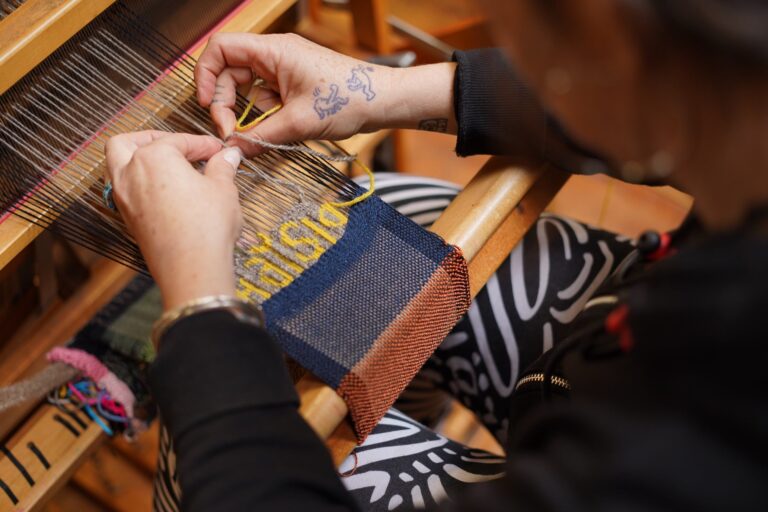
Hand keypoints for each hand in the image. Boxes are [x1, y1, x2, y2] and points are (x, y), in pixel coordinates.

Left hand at [105, 131, 242, 309]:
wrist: (192, 267)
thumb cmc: (206, 226)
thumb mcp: (223, 189)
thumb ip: (223, 167)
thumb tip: (229, 156)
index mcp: (154, 157)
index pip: (178, 140)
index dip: (202, 143)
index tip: (217, 150)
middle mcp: (131, 173)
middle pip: (127, 143)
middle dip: (150, 139)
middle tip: (177, 147)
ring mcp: (124, 198)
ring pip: (117, 166)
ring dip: (138, 160)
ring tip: (167, 168)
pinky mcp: (128, 219)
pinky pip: (125, 191)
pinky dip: (140, 184)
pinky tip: (165, 193)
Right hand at [195, 33, 456, 154]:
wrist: (382, 102)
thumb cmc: (350, 99)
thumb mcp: (299, 123)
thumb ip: (261, 136)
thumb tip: (233, 150)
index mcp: (274, 51)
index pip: (221, 48)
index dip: (205, 75)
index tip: (207, 105)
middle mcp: (275, 55)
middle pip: (229, 71)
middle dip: (224, 101)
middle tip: (230, 132)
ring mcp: (284, 70)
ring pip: (247, 87)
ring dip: (244, 112)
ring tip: (250, 136)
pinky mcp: (293, 86)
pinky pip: (265, 97)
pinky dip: (262, 115)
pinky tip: (270, 133)